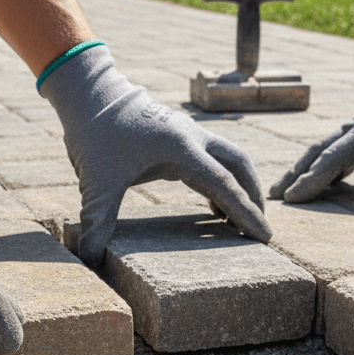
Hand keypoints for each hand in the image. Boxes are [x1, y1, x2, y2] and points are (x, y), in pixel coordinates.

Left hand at [40, 43, 271, 264]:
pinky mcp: (179, 136)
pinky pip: (212, 159)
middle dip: (253, 198)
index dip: (246, 213)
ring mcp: (188, 133)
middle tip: (260, 230)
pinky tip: (214, 208)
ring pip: (229, 160)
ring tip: (240, 224)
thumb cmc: (94, 135)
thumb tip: (89, 259)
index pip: (224, 185)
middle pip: (239, 166)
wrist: (89, 95)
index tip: (264, 236)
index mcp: (181, 148)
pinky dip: (220, 182)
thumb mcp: (96, 183)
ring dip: (239, 188)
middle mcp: (192, 137)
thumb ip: (98, 220)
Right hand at [269, 56, 353, 212]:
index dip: (310, 181)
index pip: (330, 160)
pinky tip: (320, 181)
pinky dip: (322, 166)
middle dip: (293, 174)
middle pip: (315, 153)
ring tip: (286, 190)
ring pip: (322, 150)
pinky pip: (336, 151)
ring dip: (303, 169)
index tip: (291, 199)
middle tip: (272, 195)